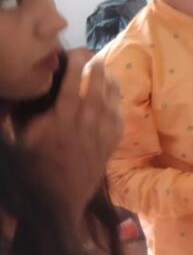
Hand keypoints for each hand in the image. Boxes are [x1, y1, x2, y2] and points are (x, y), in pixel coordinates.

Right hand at [21, 49, 122, 215]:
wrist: (59, 204)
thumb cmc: (33, 172)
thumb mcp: (17, 143)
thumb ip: (16, 117)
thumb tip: (12, 96)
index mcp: (62, 119)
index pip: (74, 82)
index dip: (76, 62)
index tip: (74, 51)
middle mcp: (86, 123)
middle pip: (98, 86)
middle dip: (97, 66)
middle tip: (92, 54)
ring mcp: (102, 134)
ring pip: (112, 100)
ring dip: (110, 81)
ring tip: (105, 69)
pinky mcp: (111, 145)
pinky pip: (119, 118)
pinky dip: (117, 103)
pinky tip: (113, 96)